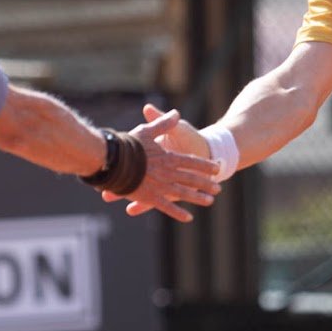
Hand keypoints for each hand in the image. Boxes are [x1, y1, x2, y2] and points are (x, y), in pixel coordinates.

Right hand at [108, 107, 218, 221]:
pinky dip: (178, 213)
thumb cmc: (128, 146)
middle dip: (206, 183)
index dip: (205, 165)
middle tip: (218, 188)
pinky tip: (188, 217)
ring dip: (197, 198)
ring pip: (184, 194)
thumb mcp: (147, 131)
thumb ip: (163, 124)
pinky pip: (167, 207)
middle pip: (191, 179)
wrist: (113, 161)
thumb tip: (176, 113)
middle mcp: (167, 173)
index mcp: (168, 157)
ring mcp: (160, 187)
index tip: (217, 168)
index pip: (191, 162)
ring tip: (209, 201)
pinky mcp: (150, 197)